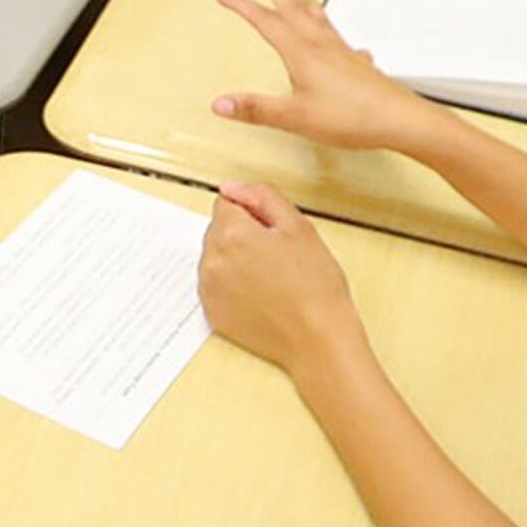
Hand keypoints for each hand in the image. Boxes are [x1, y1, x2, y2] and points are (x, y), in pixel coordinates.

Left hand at [199, 180, 360, 371]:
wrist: (318, 339)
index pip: (226, 202)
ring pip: (216, 258)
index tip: (272, 231)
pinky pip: (215, 286)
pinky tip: (260, 295)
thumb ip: (261, 196)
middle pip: (218, 230)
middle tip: (277, 256)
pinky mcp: (212, 313)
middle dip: (242, 235)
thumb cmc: (315, 287)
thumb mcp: (298, 227)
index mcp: (232, 235)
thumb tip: (232, 188)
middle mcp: (212, 262)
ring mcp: (209, 290)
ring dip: (235, 260)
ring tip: (271, 278)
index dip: (253, 212)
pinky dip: (232, 286)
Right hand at [211, 0, 454, 155]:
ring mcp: (342, 52)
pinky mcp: (357, 64)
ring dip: (302, 2)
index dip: (242, 6)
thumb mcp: (295, 117)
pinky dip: (331, 32)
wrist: (399, 119)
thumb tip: (221, 103)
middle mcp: (322, 45)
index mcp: (301, 53)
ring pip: (318, 17)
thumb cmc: (352, 117)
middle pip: (294, 8)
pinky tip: (341, 44)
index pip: (265, 21)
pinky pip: (340, 39)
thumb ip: (256, 109)